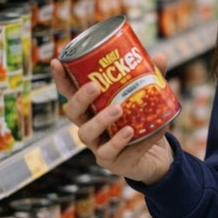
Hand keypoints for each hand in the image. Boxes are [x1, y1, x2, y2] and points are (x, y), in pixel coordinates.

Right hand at [50, 53, 175, 185]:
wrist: (156, 155)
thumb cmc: (144, 122)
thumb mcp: (149, 99)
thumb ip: (152, 79)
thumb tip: (160, 56)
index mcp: (92, 108)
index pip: (71, 92)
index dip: (61, 79)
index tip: (56, 62)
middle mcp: (89, 125)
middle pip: (72, 112)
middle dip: (79, 98)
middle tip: (94, 86)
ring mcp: (97, 144)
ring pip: (86, 133)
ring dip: (100, 120)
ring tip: (118, 109)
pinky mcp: (110, 161)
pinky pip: (108, 152)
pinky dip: (118, 141)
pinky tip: (129, 131)